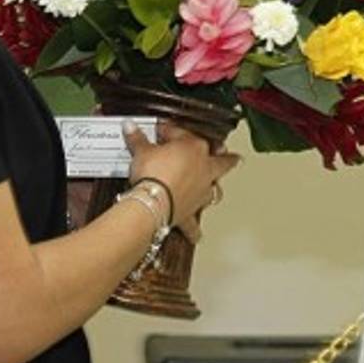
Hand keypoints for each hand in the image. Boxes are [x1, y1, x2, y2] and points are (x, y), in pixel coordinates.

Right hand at [121, 119, 239, 241]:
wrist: (154, 201)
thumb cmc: (153, 174)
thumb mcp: (141, 151)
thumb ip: (137, 139)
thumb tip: (130, 127)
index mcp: (194, 147)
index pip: (182, 134)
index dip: (169, 132)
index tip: (160, 133)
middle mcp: (203, 169)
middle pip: (222, 161)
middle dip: (228, 158)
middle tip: (233, 156)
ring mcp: (200, 191)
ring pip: (216, 190)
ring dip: (216, 190)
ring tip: (218, 191)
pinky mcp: (190, 211)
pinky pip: (194, 224)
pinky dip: (194, 230)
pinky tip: (197, 235)